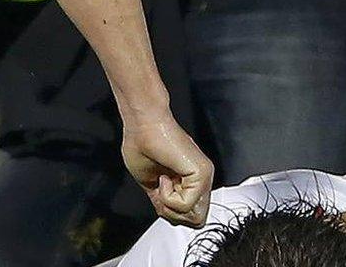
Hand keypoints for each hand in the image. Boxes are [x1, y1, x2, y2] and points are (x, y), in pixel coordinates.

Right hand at [120, 111, 211, 226]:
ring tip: (162, 182)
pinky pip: (186, 205)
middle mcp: (202, 180)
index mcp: (191, 181)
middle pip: (197, 221)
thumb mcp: (149, 181)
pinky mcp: (201, 175)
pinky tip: (163, 177)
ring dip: (170, 205)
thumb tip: (168, 213)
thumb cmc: (140, 144)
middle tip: (159, 191)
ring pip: (194, 218)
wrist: (141, 125)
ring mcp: (205, 178)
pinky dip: (168, 196)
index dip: (170, 212)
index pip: (191, 216)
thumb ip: (163, 199)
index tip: (157, 191)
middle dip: (172, 213)